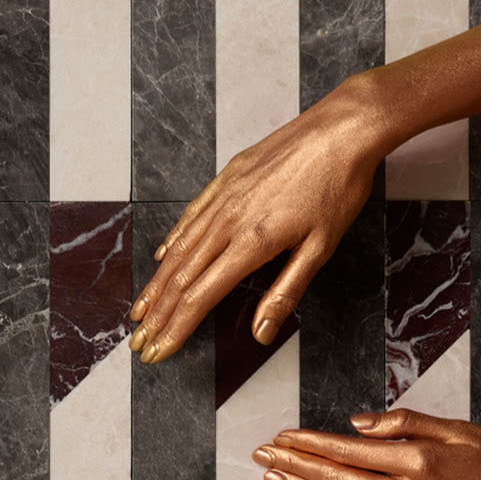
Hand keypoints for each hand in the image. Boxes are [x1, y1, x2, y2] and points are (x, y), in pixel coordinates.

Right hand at [128, 76, 387, 363]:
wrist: (342, 128)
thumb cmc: (337, 188)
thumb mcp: (320, 248)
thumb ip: (285, 292)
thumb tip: (261, 334)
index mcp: (250, 244)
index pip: (199, 298)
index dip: (175, 329)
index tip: (158, 351)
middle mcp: (227, 221)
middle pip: (179, 279)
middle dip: (156, 316)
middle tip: (138, 342)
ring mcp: (222, 198)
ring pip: (179, 250)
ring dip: (155, 285)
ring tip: (139, 310)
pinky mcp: (225, 179)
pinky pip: (190, 217)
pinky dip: (172, 243)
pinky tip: (162, 258)